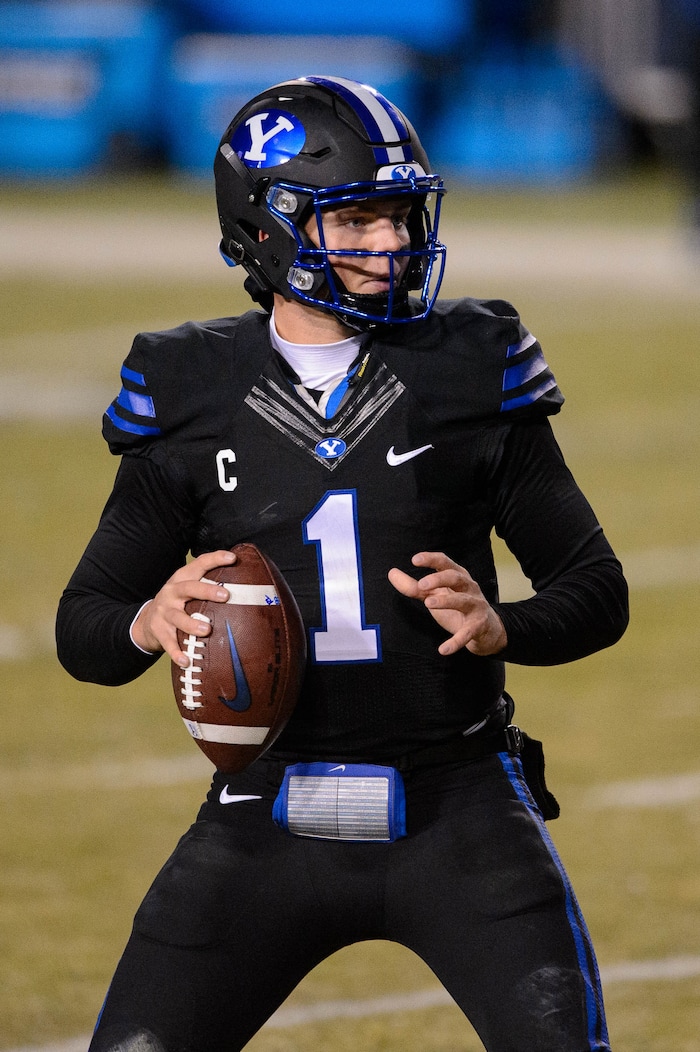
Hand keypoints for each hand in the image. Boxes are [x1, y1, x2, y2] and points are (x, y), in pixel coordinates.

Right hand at [131, 550, 236, 667]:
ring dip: (191, 624)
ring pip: (177, 616)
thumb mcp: (188, 590)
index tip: (232, 558)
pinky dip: (177, 652)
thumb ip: (208, 585)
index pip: (199, 564)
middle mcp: (172, 592)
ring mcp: (164, 612)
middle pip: (188, 588)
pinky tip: (186, 661)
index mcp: (182, 579)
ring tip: (206, 630)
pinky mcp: (158, 630)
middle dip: (207, 590)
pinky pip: (168, 643)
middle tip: (225, 595)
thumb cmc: (177, 603)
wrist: (146, 621)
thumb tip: (245, 584)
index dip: (215, 559)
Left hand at [388, 551, 506, 656]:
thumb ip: (414, 587)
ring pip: (464, 601)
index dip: (431, 559)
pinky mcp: (479, 626)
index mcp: (458, 577)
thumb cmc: (458, 608)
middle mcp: (469, 588)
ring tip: (428, 603)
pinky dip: (456, 641)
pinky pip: (468, 633)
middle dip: (439, 579)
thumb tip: (391, 573)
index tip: (414, 560)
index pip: (445, 563)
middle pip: (456, 577)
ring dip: (447, 601)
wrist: (487, 630)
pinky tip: (443, 649)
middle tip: (422, 584)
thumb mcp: (436, 595)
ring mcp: (476, 607)